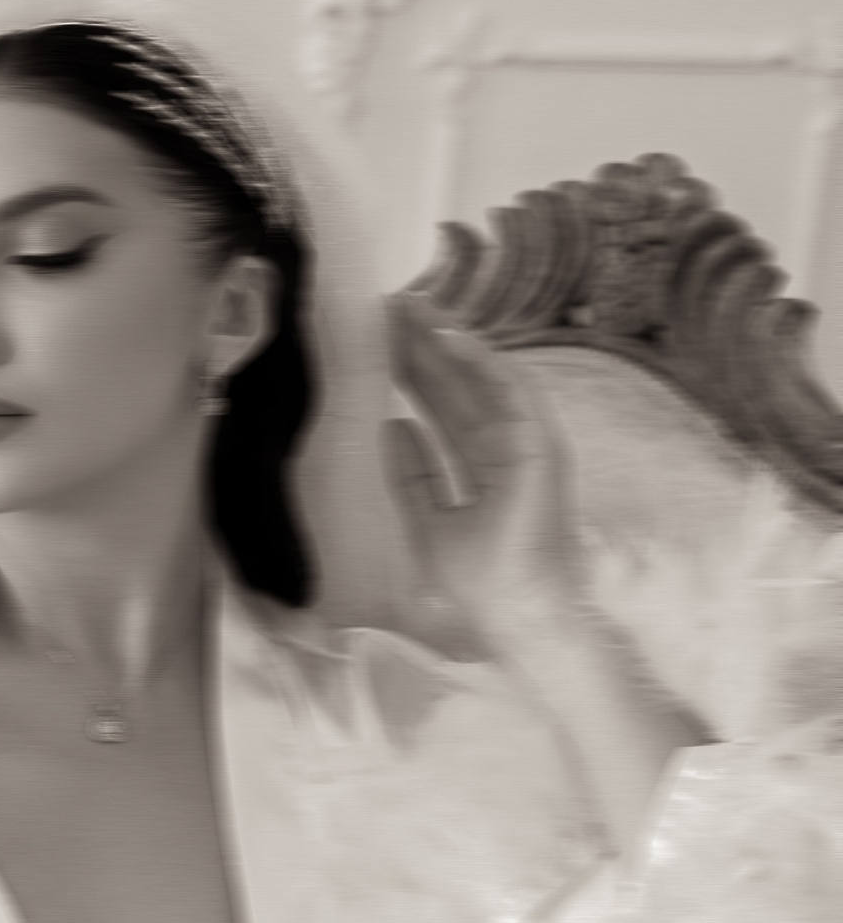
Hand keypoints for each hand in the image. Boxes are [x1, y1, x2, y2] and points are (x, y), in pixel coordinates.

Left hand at [382, 294, 582, 654]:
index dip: (413, 373)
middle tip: (390, 306)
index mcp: (484, 467)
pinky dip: (483, 362)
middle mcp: (507, 448)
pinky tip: (451, 337)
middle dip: (425, 347)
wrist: (516, 616)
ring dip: (451, 342)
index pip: (443, 408)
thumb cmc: (480, 583)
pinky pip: (512, 392)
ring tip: (413, 307)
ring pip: (483, 380)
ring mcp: (527, 444)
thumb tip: (393, 426)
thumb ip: (412, 475)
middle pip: (460, 386)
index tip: (381, 340)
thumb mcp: (428, 520)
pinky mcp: (541, 446)